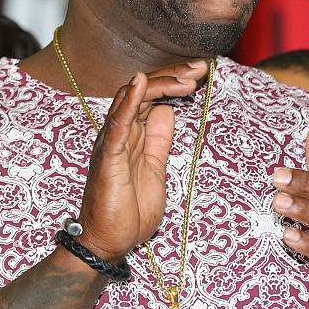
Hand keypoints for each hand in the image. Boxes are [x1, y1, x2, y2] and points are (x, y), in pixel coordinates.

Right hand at [76, 61, 208, 262]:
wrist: (108, 242)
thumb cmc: (128, 209)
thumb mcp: (155, 168)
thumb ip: (158, 140)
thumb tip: (167, 112)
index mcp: (131, 135)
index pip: (152, 97)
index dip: (174, 81)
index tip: (199, 72)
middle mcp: (119, 133)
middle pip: (144, 92)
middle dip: (173, 76)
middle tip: (200, 67)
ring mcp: (112, 143)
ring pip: (132, 100)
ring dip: (160, 84)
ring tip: (187, 76)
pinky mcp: (108, 158)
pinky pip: (118, 124)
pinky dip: (130, 101)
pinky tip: (142, 83)